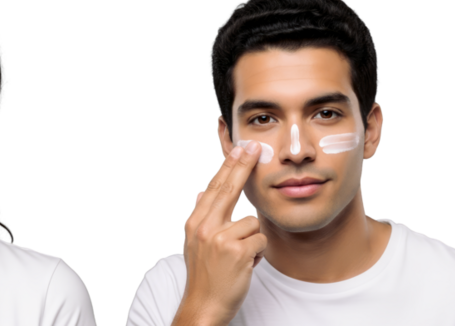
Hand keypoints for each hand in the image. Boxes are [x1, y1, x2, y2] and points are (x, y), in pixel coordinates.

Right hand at [178, 140, 267, 324]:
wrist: (204, 305)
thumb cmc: (204, 275)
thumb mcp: (195, 242)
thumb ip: (202, 217)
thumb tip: (199, 193)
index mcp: (195, 222)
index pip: (214, 188)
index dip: (228, 166)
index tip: (239, 149)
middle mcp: (204, 226)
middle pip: (229, 189)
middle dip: (243, 166)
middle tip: (255, 148)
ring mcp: (220, 238)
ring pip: (252, 222)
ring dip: (252, 240)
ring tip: (241, 256)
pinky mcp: (237, 251)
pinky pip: (260, 239)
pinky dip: (258, 253)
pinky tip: (246, 265)